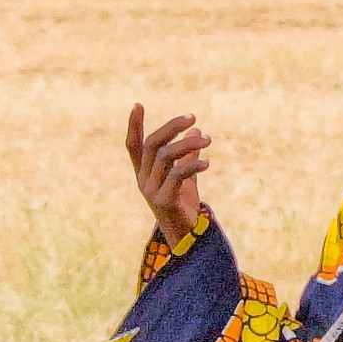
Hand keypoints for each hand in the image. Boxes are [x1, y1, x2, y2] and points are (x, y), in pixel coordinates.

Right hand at [127, 100, 209, 248]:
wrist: (186, 236)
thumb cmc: (183, 204)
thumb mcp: (185, 176)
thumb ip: (188, 155)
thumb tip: (196, 130)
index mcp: (144, 172)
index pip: (133, 145)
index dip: (134, 126)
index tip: (137, 105)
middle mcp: (143, 179)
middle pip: (152, 144)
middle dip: (172, 127)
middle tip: (193, 118)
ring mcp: (151, 191)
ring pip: (166, 157)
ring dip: (189, 145)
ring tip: (209, 140)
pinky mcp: (164, 201)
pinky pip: (177, 175)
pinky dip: (192, 165)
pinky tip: (207, 163)